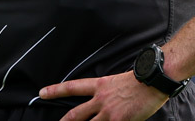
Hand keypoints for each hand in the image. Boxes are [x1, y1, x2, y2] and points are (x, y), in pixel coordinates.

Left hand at [39, 71, 167, 120]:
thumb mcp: (116, 82)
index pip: (72, 87)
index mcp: (100, 85)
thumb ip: (105, 92)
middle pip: (76, 114)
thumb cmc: (139, 80)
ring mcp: (109, 112)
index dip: (55, 90)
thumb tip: (99, 101)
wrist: (153, 81)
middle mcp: (101, 99)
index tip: (42, 92)